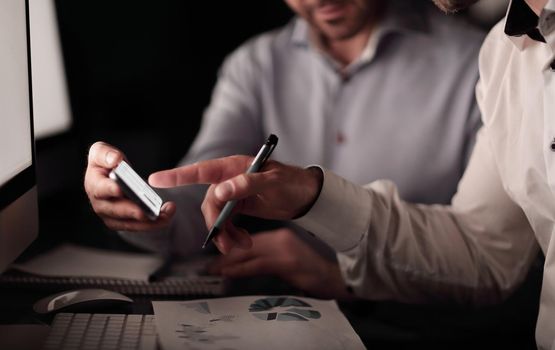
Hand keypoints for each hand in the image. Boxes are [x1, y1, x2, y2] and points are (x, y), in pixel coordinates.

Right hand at [84, 141, 174, 231]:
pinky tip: (167, 215)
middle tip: (144, 212)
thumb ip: (105, 154)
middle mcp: (100, 204)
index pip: (100, 189)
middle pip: (115, 211)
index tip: (120, 189)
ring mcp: (111, 216)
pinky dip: (154, 223)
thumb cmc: (107, 162)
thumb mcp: (101, 151)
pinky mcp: (124, 223)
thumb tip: (114, 160)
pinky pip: (139, 226)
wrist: (114, 175)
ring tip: (165, 215)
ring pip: (129, 223)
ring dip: (148, 222)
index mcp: (94, 184)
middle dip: (131, 212)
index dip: (109, 189)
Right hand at [149, 155, 322, 253]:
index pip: (201, 171)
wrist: (306, 196)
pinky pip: (227, 223)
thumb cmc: (292, 182)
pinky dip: (232, 235)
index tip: (155, 179)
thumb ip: (246, 184)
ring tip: (239, 246)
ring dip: (225, 234)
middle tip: (226, 243)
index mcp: (234, 167)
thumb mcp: (272, 182)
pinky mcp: (239, 206)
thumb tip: (221, 191)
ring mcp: (234, 193)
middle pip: (209, 203)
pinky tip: (243, 242)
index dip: (177, 175)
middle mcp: (229, 179)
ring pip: (217, 216)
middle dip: (216, 225)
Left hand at [207, 228, 352, 298]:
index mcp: (282, 237)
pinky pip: (256, 265)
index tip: (222, 256)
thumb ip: (273, 257)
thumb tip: (249, 263)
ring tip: (215, 269)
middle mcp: (281, 240)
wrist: (336, 277)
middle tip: (211, 264)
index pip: (253, 240)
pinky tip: (228, 272)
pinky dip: (240, 269)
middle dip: (227, 254)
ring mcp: (283, 250)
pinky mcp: (285, 262)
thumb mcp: (292, 260)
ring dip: (229, 262)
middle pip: (247, 245)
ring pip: (248, 253)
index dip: (234, 247)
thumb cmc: (315, 271)